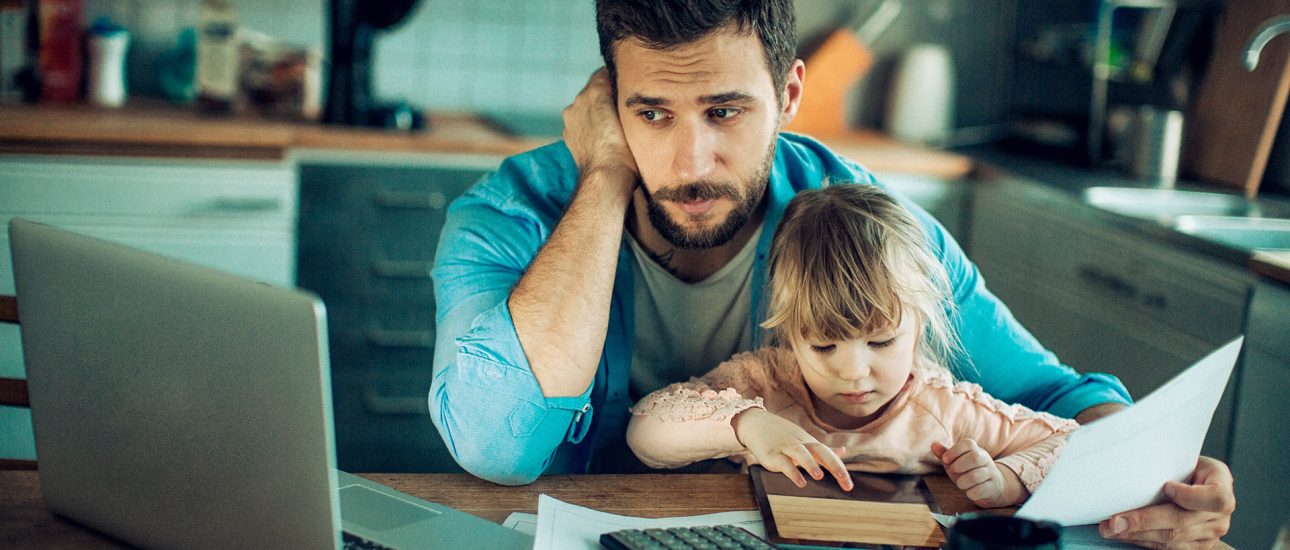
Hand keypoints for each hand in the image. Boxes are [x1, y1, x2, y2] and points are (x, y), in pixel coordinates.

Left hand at [562, 68, 637, 183]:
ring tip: (615, 124)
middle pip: (594, 90)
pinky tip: (604, 136)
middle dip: (606, 96)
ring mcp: (571, 119)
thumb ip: (624, 94)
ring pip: (587, 108)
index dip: (618, 78)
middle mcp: (579, 100)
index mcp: (594, 90)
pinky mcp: (570, 135)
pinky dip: (591, 127)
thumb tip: (623, 88)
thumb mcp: (631, 113)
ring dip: (598, 112)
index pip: (605, 73)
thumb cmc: (625, 147)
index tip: (628, 85)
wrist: (607, 176)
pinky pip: (582, 124)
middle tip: (624, 106)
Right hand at [732, 408, 852, 490]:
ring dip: (810, 464)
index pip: (829, 455)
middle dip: (833, 465)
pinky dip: (792, 472)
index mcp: (810, 444)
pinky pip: (783, 462)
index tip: (848, 486)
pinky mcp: (772, 454)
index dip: (840, 469)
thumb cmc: (784, 436)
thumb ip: (824, 449)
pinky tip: (800, 482)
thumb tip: (843, 451)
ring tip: (819, 476)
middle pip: (820, 452)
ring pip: (800, 453)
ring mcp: (786, 448)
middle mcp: (801, 444)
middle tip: (844, 479)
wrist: (757, 424)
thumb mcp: (805, 441)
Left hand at [931, 440, 1017, 507]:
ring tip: (960, 483)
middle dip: (960, 465)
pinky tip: (969, 492)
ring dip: (963, 481)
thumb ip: (944, 454)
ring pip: (977, 475)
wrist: (992, 486)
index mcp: (975, 450)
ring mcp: (991, 473)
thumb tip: (933, 445)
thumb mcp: (956, 462)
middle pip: (975, 457)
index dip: (954, 451)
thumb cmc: (969, 471)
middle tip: (953, 471)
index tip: (945, 460)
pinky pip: (982, 490)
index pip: (968, 444)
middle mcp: (985, 460)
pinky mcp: (993, 487)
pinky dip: (971, 492)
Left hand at [1098, 456, 1233, 548]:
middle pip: (1182, 521)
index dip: (1190, 496)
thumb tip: (1129, 459)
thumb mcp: (1181, 455)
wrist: (1191, 480)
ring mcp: (1210, 533)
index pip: (1216, 497)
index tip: (1166, 486)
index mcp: (1222, 483)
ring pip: (1171, 538)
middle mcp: (1220, 514)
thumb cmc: (1181, 463)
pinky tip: (1123, 533)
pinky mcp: (1196, 546)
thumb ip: (1166, 460)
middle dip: (1144, 521)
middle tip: (1115, 521)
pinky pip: (1167, 548)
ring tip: (1110, 528)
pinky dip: (1141, 540)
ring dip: (1137, 534)